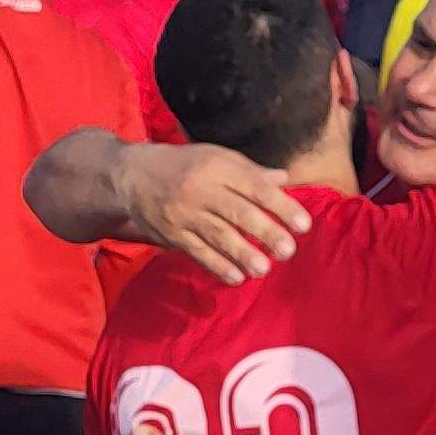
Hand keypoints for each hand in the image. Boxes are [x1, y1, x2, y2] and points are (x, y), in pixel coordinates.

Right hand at [127, 145, 310, 283]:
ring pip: (217, 236)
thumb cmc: (184, 164)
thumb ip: (251, 172)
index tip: (303, 224)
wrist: (132, 175)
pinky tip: (237, 277)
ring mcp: (184, 213)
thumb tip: (285, 180)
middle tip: (288, 250)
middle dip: (266, 233)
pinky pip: (197, 252)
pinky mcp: (171, 234)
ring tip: (264, 269)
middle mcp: (201, 189)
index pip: (255, 187)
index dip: (281, 206)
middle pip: (238, 213)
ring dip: (242, 255)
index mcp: (218, 167)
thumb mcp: (217, 157)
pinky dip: (217, 266)